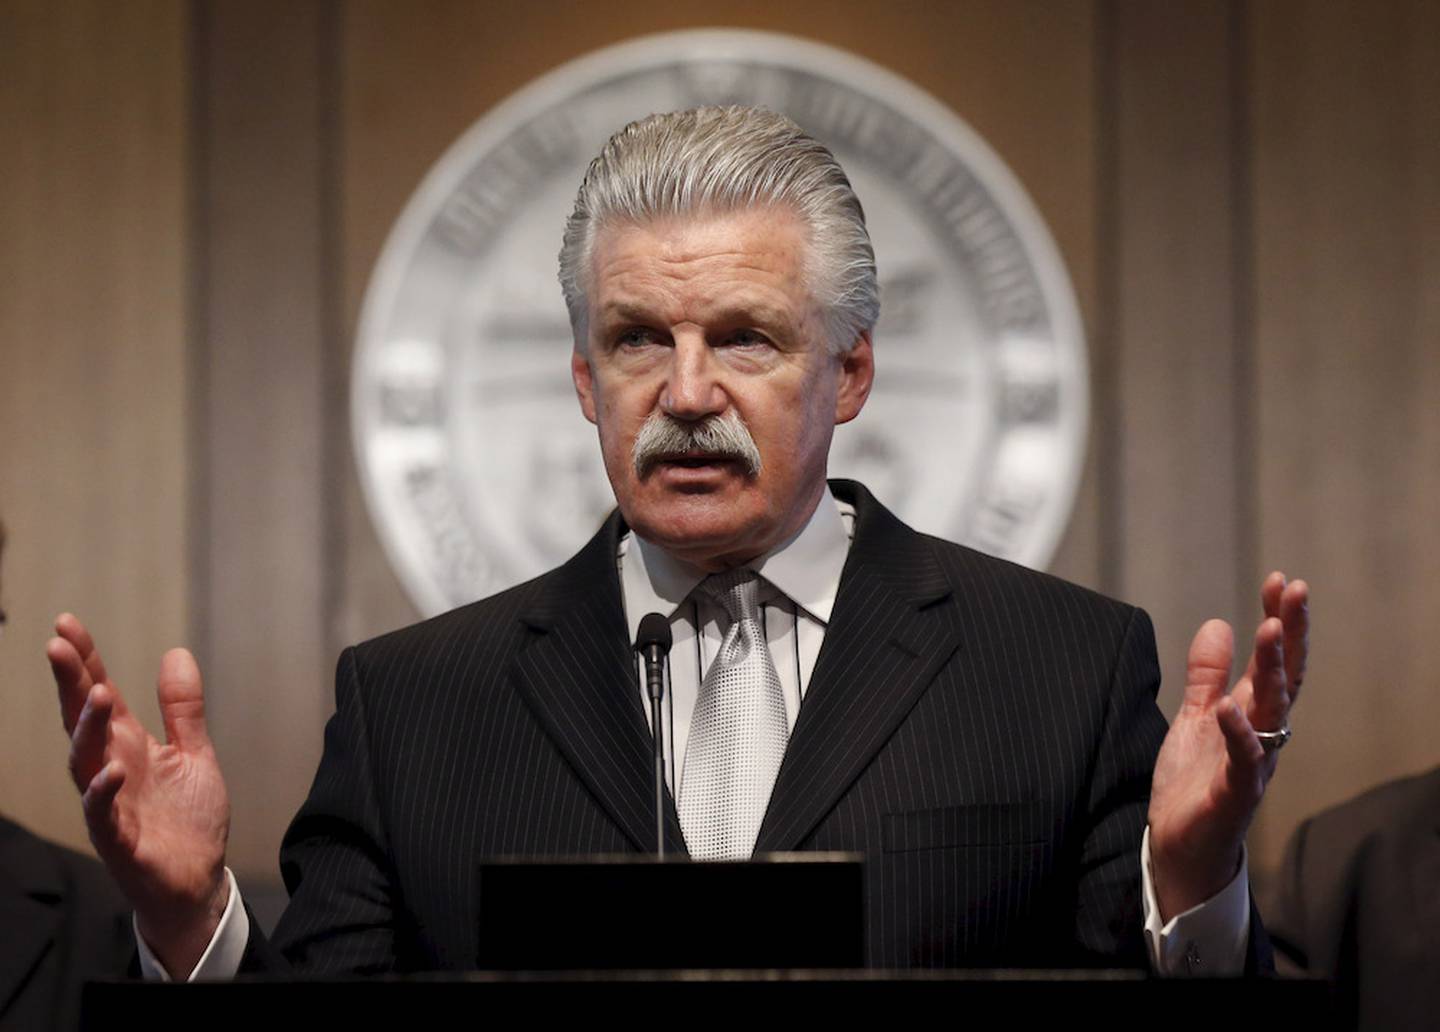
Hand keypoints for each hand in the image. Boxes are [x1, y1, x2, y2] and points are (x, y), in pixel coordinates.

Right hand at [48, 613, 230, 977]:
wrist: (198, 881)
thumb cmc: (188, 819)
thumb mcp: (194, 753)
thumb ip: (183, 709)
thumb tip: (176, 652)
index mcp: (129, 746)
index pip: (99, 696)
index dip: (84, 661)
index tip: (66, 623)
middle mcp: (111, 768)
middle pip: (82, 720)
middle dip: (69, 683)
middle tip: (58, 644)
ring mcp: (110, 804)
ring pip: (84, 762)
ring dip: (87, 729)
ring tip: (97, 694)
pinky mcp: (119, 839)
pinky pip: (102, 814)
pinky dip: (102, 792)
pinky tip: (110, 770)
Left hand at [1148, 572, 1308, 921]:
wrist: (1182, 845)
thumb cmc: (1195, 782)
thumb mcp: (1195, 716)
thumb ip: (1206, 674)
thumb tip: (1217, 623)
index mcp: (1253, 712)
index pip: (1275, 659)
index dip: (1280, 619)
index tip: (1281, 579)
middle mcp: (1264, 733)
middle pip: (1285, 675)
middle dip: (1290, 631)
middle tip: (1294, 588)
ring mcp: (1254, 762)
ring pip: (1273, 710)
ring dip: (1272, 668)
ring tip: (1269, 627)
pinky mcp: (1235, 791)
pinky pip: (1242, 759)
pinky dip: (1237, 731)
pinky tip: (1229, 704)